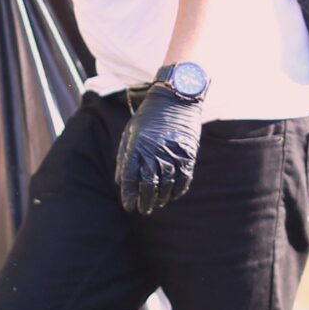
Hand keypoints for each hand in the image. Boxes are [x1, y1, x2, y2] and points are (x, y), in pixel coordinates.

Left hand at [116, 84, 205, 214]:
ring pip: (167, 185)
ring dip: (161, 198)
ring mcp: (173, 152)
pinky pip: (184, 178)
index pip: (130, 177)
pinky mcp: (188, 153)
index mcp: (137, 145)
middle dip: (144, 201)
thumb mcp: (130, 133)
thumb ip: (124, 157)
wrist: (175, 99)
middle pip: (149, 185)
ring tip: (156, 204)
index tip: (128, 206)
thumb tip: (120, 182)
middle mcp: (154, 150)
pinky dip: (178, 190)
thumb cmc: (148, 117)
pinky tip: (172, 196)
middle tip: (143, 210)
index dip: (129, 195)